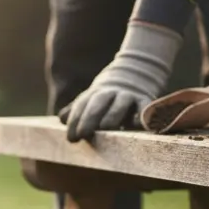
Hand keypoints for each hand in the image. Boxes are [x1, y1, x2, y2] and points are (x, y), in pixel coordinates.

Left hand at [58, 22, 183, 141]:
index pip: (81, 106)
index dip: (75, 121)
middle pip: (98, 103)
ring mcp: (128, 96)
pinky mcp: (146, 100)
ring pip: (120, 104)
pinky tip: (139, 124)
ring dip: (113, 115)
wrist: (136, 71)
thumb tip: (62, 118)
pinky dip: (143, 115)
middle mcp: (110, 93)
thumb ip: (76, 111)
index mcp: (94, 94)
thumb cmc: (108, 97)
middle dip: (89, 117)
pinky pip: (145, 107)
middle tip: (83, 134)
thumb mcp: (91, 100)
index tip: (71, 138)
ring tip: (106, 127)